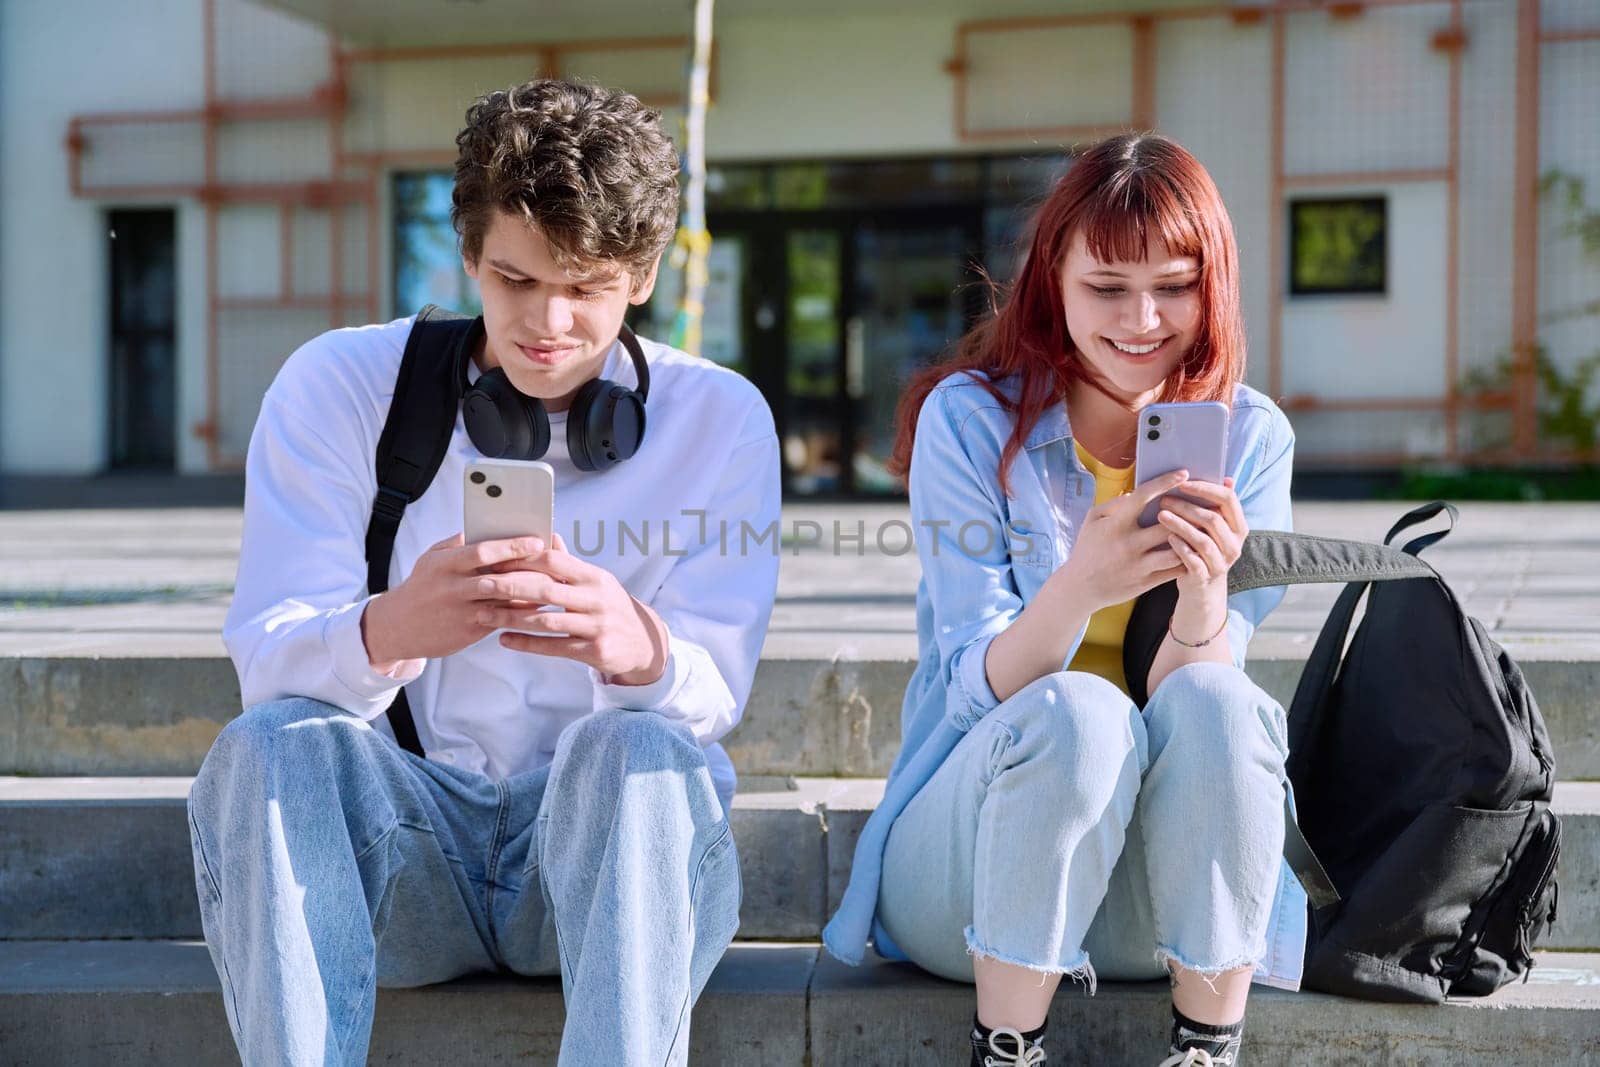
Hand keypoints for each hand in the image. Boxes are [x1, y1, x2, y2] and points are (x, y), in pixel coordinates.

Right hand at [362, 532, 546, 666]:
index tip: (536, 540)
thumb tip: (488, 527)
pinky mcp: (468, 631)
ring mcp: (461, 611)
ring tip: (554, 583)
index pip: (482, 551)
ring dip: (529, 593)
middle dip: (528, 570)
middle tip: (555, 563)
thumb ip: (458, 544)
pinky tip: (539, 605)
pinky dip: (521, 612)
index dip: (511, 546)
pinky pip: (501, 619)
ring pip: (502, 601)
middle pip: (497, 577)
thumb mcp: (432, 559)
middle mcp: (452, 588)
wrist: (397, 626)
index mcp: (443, 564)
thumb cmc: (422, 586)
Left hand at [475, 532, 669, 684]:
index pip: (555, 561)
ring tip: (484, 614)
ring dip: (512, 617)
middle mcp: (597, 598)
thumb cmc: (611, 608)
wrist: (645, 643)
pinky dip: (527, 644)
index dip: (523, 559)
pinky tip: (504, 639)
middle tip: (480, 585)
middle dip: (510, 586)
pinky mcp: (596, 651)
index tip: (494, 560)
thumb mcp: (597, 582)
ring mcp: (598, 626)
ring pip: (547, 620)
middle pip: (547, 589)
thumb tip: (547, 536)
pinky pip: (555, 647)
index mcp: (595, 577)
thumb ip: (570, 563)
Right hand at [1053, 469, 1192, 612]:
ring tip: (1204, 528)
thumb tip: (1137, 492)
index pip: (1142, 497)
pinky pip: (1175, 570)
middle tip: (1205, 503)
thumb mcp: (1092, 521)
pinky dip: (1188, 558)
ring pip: (1177, 550)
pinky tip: (1195, 549)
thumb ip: (1114, 504)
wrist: (1080, 588)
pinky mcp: (1146, 583)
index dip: (1164, 483)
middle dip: (1188, 512)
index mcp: (1115, 525)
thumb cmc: (1088, 549)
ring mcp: (1138, 565)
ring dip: (1191, 538)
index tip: (1183, 473)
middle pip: (1168, 524)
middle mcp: (1128, 544)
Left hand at [1154, 476, 1247, 601]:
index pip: (1228, 499)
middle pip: (1213, 518)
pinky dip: (1180, 547)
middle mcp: (1234, 545)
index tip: (1183, 482)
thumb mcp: (1213, 529)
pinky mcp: (1205, 577)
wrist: (1202, 590)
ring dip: (1180, 525)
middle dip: (1187, 506)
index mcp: (1239, 527)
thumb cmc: (1203, 551)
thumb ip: (1217, 506)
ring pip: (1202, 539)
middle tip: (1164, 499)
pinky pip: (1193, 560)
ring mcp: (1221, 562)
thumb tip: (1226, 477)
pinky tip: (1167, 537)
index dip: (1205, 488)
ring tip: (1160, 515)